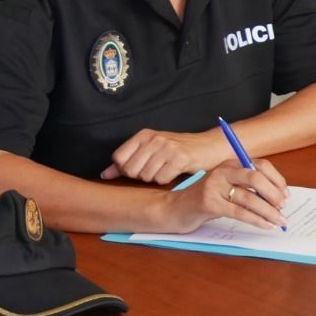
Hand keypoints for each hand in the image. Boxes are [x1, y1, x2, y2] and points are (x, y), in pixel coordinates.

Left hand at [102, 128, 227, 183]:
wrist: (211, 146)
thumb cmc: (180, 150)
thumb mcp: (151, 151)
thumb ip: (127, 162)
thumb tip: (104, 174)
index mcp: (144, 135)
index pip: (119, 159)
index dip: (127, 169)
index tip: (142, 168)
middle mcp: (154, 139)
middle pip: (131, 170)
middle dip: (142, 176)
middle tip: (157, 170)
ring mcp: (167, 148)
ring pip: (146, 176)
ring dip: (156, 178)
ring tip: (168, 169)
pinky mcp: (180, 158)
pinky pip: (162, 179)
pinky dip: (168, 180)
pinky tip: (176, 172)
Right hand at [161, 158, 289, 232]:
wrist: (174, 209)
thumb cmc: (206, 200)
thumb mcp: (227, 187)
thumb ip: (247, 187)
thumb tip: (278, 198)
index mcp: (230, 164)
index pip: (260, 165)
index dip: (277, 180)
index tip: (286, 195)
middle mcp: (223, 171)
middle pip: (256, 178)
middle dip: (274, 194)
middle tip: (283, 208)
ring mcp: (214, 186)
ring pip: (249, 197)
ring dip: (268, 211)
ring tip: (279, 221)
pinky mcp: (209, 203)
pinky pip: (239, 212)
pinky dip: (256, 219)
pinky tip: (265, 225)